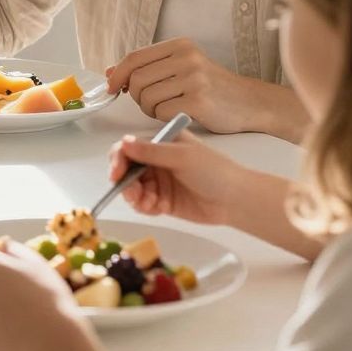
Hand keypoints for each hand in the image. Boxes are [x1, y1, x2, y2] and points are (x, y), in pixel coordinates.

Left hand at [106, 38, 273, 134]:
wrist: (248, 102)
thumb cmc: (211, 86)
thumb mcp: (181, 67)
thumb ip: (147, 67)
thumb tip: (110, 72)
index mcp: (180, 45)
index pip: (134, 57)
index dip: (118, 74)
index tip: (111, 87)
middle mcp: (187, 58)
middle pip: (136, 79)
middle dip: (135, 95)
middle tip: (149, 102)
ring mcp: (194, 79)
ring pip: (146, 97)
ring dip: (149, 108)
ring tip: (167, 107)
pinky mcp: (199, 101)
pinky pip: (161, 112)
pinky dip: (162, 117)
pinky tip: (178, 113)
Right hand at [108, 134, 253, 226]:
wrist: (235, 200)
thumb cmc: (214, 171)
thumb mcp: (182, 157)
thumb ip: (151, 152)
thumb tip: (124, 142)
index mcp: (162, 143)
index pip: (129, 148)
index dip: (119, 160)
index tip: (116, 175)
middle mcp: (157, 161)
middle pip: (127, 170)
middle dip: (126, 183)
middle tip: (134, 195)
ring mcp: (159, 181)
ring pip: (133, 189)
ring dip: (135, 197)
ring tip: (149, 203)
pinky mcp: (162, 201)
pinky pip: (143, 204)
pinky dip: (144, 207)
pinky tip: (156, 208)